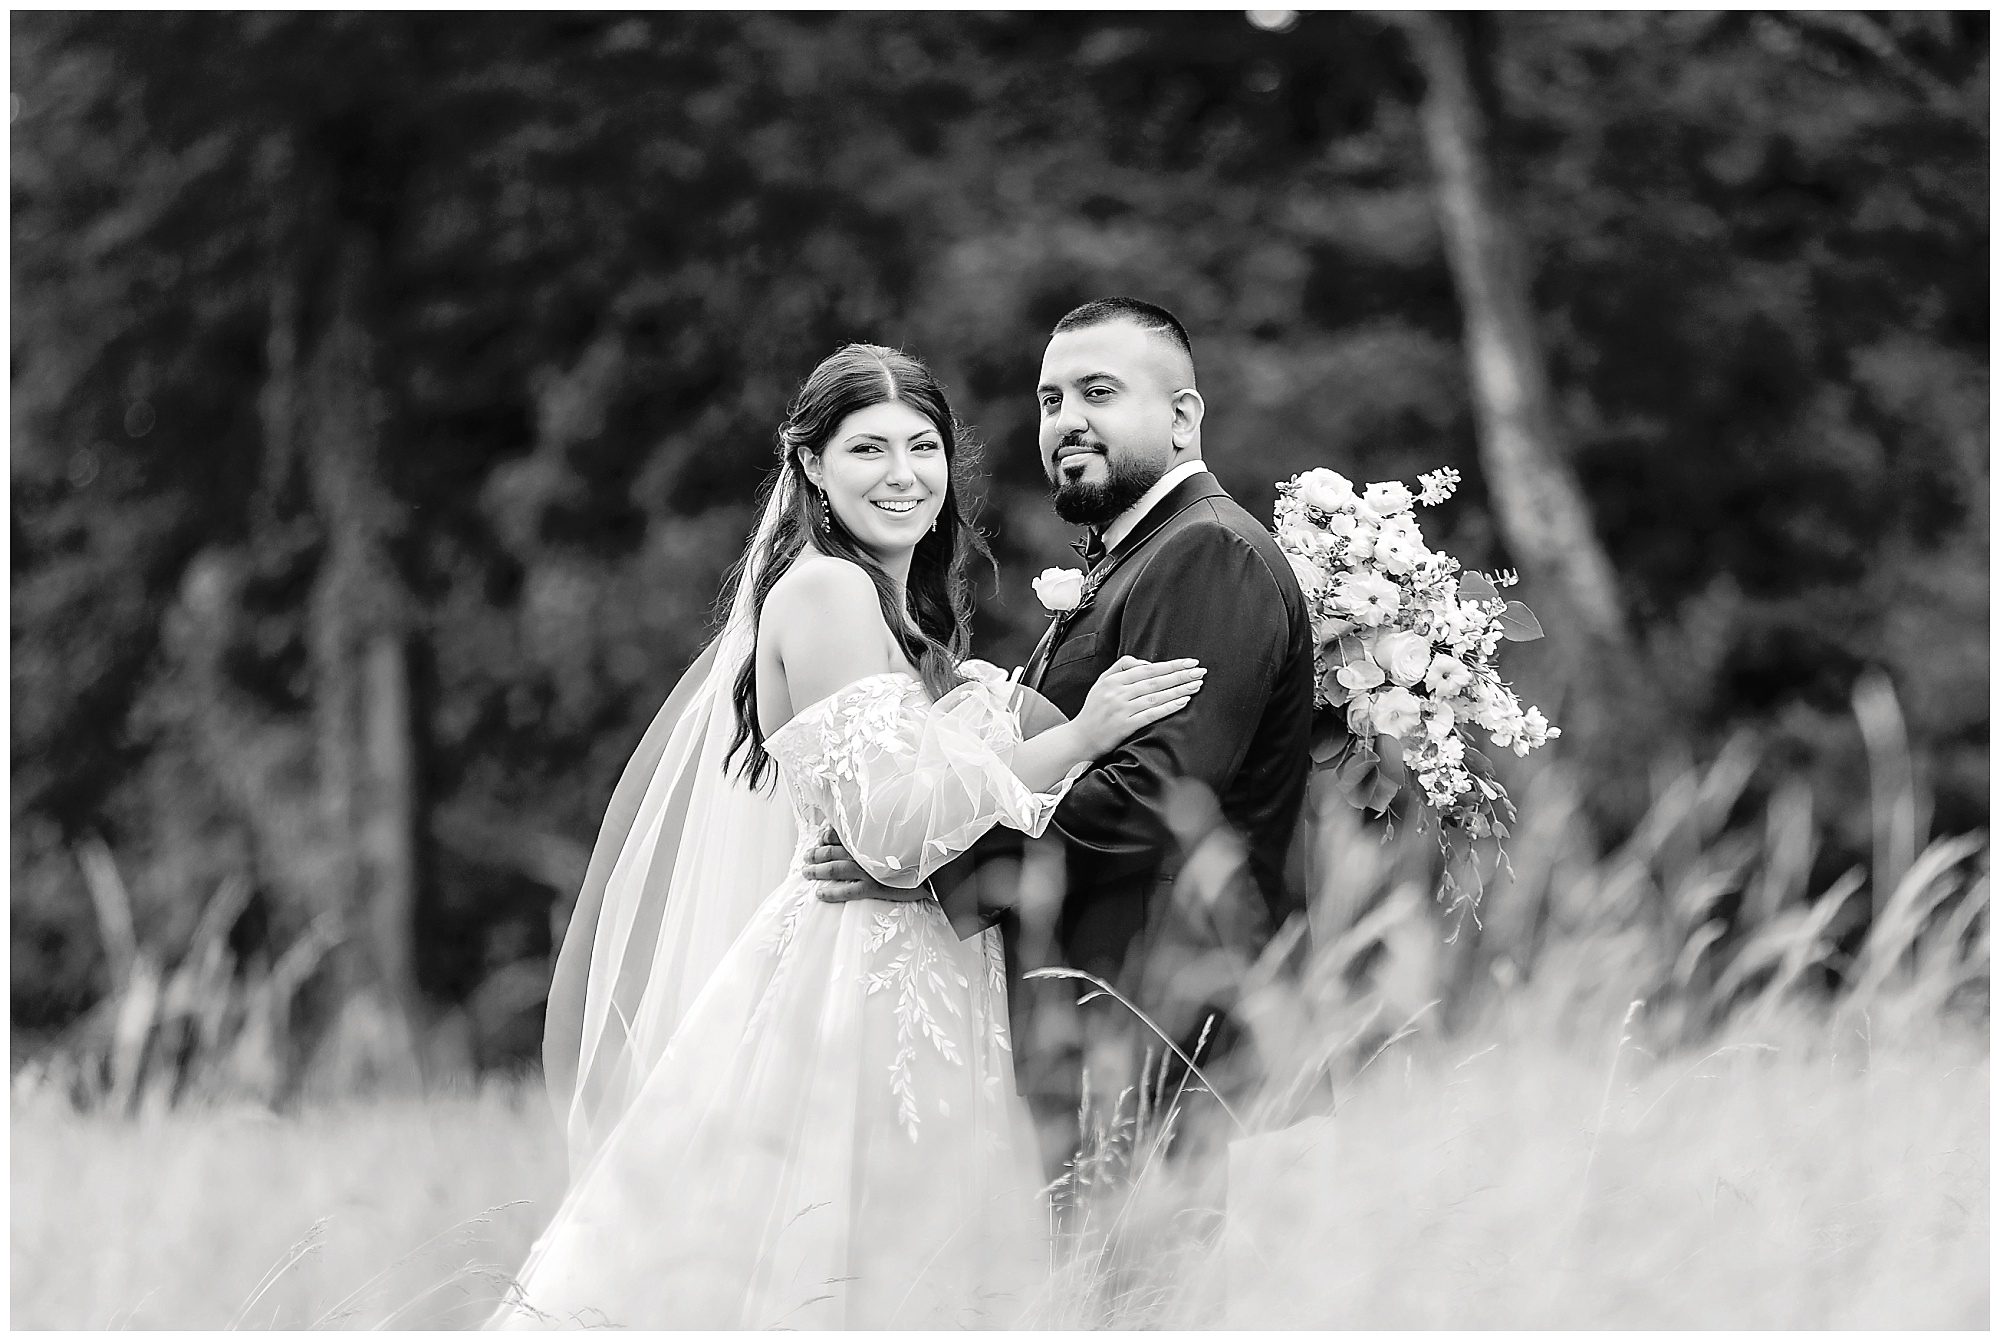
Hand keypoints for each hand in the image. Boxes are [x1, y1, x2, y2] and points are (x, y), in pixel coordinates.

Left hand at [805, 835, 930, 903]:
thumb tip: (870, 823)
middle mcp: (865, 850)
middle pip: (831, 850)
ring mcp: (868, 869)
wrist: (938, 868)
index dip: (825, 835)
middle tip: (806, 856)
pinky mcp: (874, 886)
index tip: (820, 838)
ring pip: (833, 869)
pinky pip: (846, 891)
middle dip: (815, 853)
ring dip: (816, 870)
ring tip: (806, 872)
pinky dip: (831, 892)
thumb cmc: (919, 847)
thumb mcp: (900, 831)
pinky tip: (820, 894)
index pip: (839, 831)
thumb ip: (883, 827)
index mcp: (870, 835)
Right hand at [1074, 656, 1205, 755]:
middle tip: (1200, 671)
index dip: (1170, 665)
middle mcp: (1117, 693)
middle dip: (1180, 675)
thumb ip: (1121, 668)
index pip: (1147, 668)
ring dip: (1179, 689)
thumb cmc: (1094, 710)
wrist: (1080, 738)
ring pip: (1156, 696)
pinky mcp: (1125, 726)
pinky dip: (1168, 707)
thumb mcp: (1101, 683)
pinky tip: (1183, 702)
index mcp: (1113, 680)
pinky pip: (1151, 714)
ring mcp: (1121, 709)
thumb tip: (1147, 664)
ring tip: (1196, 685)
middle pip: (1155, 680)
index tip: (1189, 661)